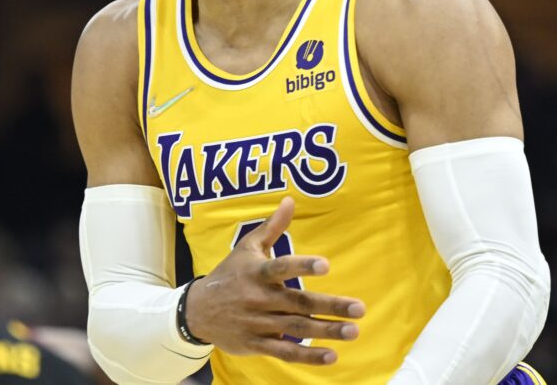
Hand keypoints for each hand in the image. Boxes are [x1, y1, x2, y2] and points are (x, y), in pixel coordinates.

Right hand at [184, 196, 365, 364]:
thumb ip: (272, 227)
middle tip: (359, 309)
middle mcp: (259, 298)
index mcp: (257, 273)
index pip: (281, 268)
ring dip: (326, 331)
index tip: (326, 266)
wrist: (197, 311)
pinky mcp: (257, 344)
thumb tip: (290, 200)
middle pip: (298, 303)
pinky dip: (307, 356)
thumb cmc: (229, 274)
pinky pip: (284, 351)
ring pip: (296, 328)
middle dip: (330, 306)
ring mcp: (258, 323)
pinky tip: (331, 355)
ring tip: (353, 331)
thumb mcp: (247, 247)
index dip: (302, 266)